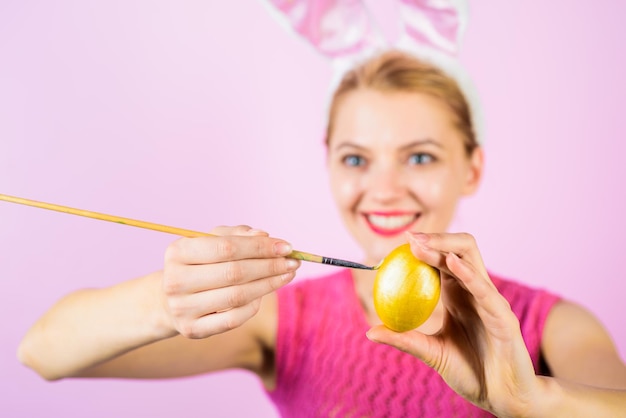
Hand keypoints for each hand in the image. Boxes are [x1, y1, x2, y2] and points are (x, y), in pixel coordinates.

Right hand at [162, 225, 299, 338]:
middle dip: (270, 266)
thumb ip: (237, 235)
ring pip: (237, 296)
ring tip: (288, 275)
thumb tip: (264, 235)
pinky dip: (254, 305)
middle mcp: (175, 281)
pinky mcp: (193, 330)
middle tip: (293, 262)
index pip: (226, 247)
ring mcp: (182, 308)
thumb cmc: (199, 263)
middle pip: (234, 273)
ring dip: (268, 284)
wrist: (171, 299)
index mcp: (178, 252)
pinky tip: (265, 293)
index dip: (260, 247)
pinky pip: (233, 319)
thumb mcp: (211, 242)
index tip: (287, 247)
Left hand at [367, 232, 541, 416]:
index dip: (425, 247)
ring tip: (421, 245)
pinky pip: (486, 291)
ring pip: (473, 262)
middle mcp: (477, 292)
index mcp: (460, 295)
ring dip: (446, 248)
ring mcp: (492, 303)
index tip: (402, 240)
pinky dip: (468, 274)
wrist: (500, 398)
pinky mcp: (504, 319)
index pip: (444, 260)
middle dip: (437, 238)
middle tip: (410, 238)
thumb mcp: (431, 351)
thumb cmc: (470, 371)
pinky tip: (451, 264)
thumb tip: (369, 332)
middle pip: (461, 250)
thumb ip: (405, 339)